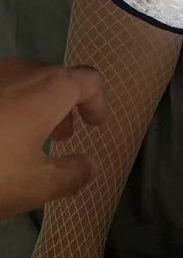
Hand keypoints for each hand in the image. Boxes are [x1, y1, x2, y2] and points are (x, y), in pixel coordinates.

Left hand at [0, 56, 106, 218]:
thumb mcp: (35, 186)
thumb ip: (70, 175)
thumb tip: (89, 166)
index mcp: (51, 88)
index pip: (89, 80)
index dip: (98, 101)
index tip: (95, 123)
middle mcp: (26, 70)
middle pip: (57, 79)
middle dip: (65, 107)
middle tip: (64, 137)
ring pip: (27, 83)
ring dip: (37, 106)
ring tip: (30, 139)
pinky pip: (2, 88)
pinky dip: (12, 106)